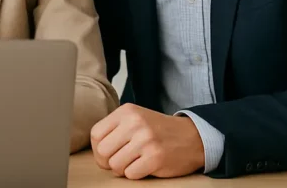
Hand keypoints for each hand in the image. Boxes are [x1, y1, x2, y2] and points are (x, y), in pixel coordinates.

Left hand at [90, 103, 204, 179]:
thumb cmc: (158, 131)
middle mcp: (135, 123)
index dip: (98, 149)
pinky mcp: (155, 157)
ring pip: (115, 165)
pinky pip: (131, 174)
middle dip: (109, 162)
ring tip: (135, 162)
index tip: (108, 153)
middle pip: (103, 151)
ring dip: (123, 169)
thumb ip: (114, 129)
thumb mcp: (135, 119)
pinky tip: (145, 166)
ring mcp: (146, 140)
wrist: (192, 137)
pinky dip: (135, 174)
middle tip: (122, 160)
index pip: (95, 134)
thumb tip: (95, 149)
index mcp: (127, 111)